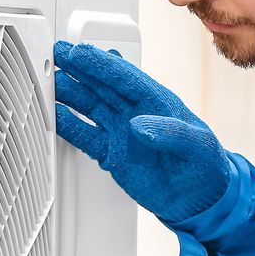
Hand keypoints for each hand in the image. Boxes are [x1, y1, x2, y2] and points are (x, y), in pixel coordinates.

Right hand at [53, 39, 232, 222]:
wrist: (200, 202)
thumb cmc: (206, 168)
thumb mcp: (199, 146)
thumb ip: (171, 133)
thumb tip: (138, 124)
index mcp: (158, 102)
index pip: (125, 77)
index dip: (101, 64)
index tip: (80, 53)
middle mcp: (136, 113)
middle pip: (102, 85)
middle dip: (78, 69)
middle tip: (55, 54)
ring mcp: (121, 133)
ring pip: (89, 106)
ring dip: (69, 93)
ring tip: (48, 82)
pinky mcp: (112, 154)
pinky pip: (86, 136)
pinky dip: (69, 125)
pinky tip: (55, 115)